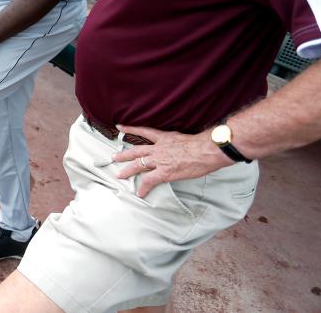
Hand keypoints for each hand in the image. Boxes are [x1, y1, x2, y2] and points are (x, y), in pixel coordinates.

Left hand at [112, 126, 233, 197]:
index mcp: (165, 138)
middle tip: (114, 157)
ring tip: (119, 175)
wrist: (207, 150)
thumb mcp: (185, 138)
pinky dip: (144, 188)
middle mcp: (159, 148)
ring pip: (138, 164)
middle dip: (124, 154)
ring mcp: (160, 160)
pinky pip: (149, 181)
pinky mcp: (164, 172)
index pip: (144, 131)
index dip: (131, 129)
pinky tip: (140, 193)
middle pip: (136, 150)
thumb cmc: (202, 145)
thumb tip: (180, 147)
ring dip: (127, 170)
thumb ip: (178, 142)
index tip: (120, 127)